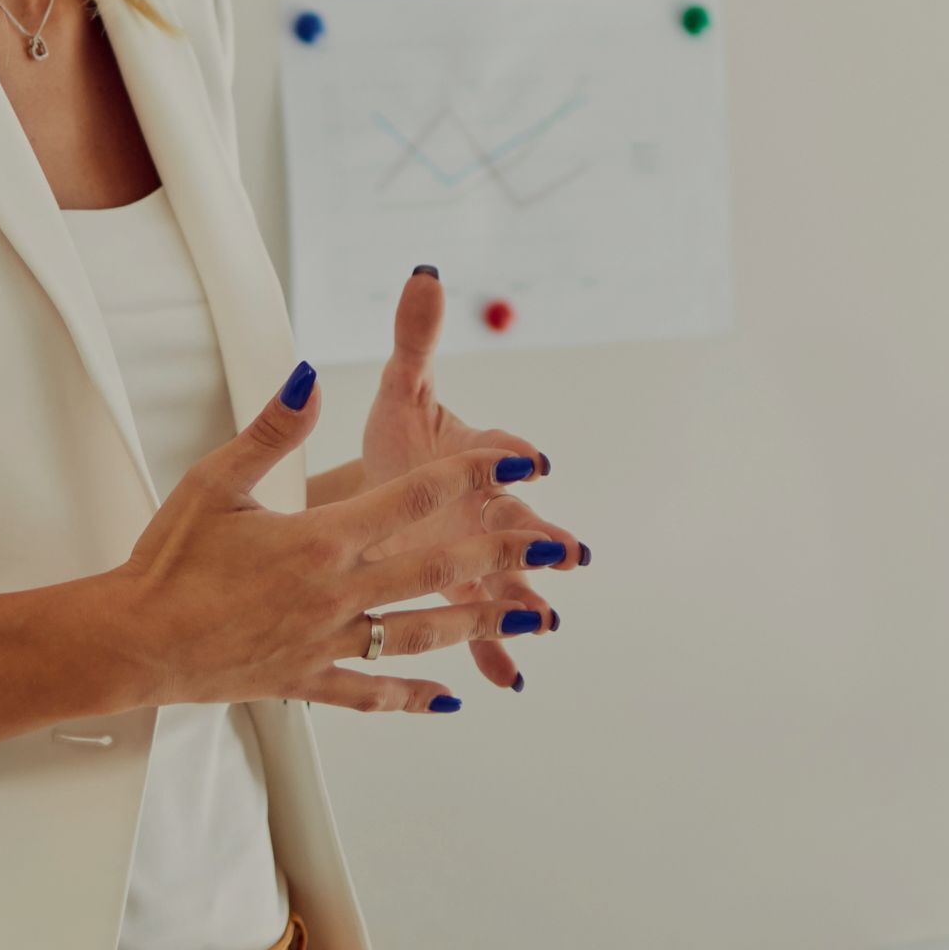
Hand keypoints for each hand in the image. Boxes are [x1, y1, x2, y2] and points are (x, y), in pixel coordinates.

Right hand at [114, 360, 573, 712]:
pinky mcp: (307, 680)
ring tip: (527, 618)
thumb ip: (271, 430)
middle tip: (553, 546)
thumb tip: (311, 377)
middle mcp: (333, 593)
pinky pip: (371, 691)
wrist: (130, 641)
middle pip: (436, 569)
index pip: (411, 496)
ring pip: (418, 633)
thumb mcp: (214, 481)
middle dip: (501, 555)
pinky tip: (449, 698)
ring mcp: (324, 642)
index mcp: (318, 537)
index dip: (471, 476)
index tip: (518, 463)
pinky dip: (412, 695)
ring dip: (477, 624)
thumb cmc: (166, 560)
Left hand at [355, 266, 578, 693]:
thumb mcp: (403, 391)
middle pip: (520, 523)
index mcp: (480, 456)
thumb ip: (417, 337)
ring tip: (544, 621)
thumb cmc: (400, 441)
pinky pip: (483, 624)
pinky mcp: (464, 593)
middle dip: (542, 539)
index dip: (516, 454)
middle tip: (568, 552)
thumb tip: (424, 271)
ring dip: (528, 598)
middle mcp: (492, 508)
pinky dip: (497, 650)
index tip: (531, 458)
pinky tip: (508, 677)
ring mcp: (481, 555)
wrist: (380, 497)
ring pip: (510, 579)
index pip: (502, 451)